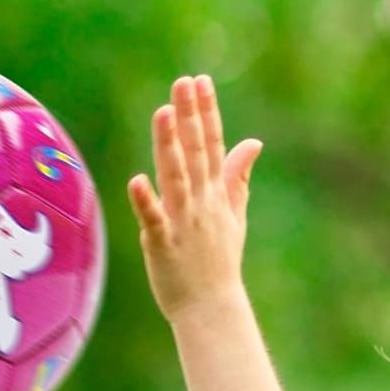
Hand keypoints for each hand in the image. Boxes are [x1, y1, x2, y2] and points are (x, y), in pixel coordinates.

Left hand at [128, 73, 263, 321]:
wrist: (211, 309)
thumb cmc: (218, 263)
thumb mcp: (233, 215)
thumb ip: (238, 177)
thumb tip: (253, 143)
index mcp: (214, 194)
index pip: (211, 146)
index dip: (205, 113)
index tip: (199, 81)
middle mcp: (201, 203)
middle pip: (195, 153)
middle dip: (189, 117)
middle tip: (182, 83)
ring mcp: (183, 222)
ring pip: (175, 177)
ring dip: (170, 146)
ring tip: (163, 113)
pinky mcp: (164, 244)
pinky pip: (154, 219)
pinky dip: (146, 201)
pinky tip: (136, 180)